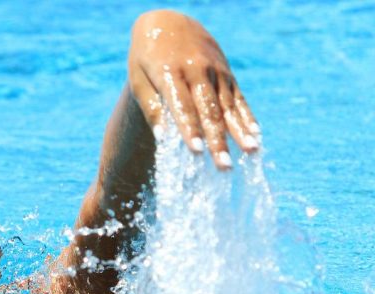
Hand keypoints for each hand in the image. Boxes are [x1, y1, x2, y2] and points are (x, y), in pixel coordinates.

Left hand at [128, 9, 258, 169]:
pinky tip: (256, 136)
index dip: (190, 130)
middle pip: (209, 111)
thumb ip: (151, 107)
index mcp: (171, 73)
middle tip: (224, 166)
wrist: (168, 23)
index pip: (182, 107)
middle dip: (217, 141)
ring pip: (229, 106)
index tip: (196, 152)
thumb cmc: (147, 58)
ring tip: (251, 153)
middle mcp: (197, 72)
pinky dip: (248, 117)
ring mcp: (215, 72)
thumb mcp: (139, 79)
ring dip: (240, 131)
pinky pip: (239, 98)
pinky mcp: (227, 74)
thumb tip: (163, 139)